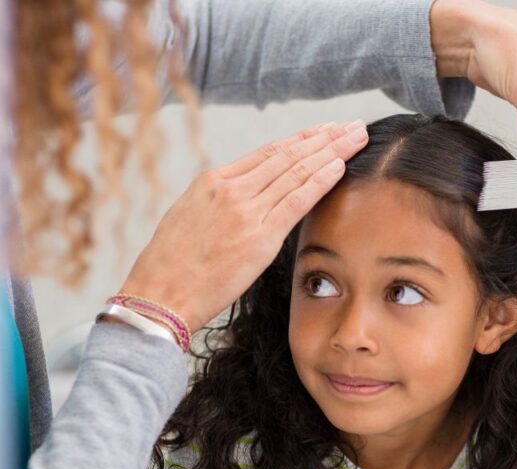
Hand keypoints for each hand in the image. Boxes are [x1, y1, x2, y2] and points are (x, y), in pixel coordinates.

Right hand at [117, 120, 368, 331]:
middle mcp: (231, 189)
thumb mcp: (188, 219)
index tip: (324, 130)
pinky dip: (320, 181)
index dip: (301, 139)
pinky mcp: (258, 237)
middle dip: (324, 138)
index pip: (268, 152)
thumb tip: (242, 199)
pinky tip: (340, 166)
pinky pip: (296, 201)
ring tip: (356, 137)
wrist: (159, 295)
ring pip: (296, 172)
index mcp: (212, 182)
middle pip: (288, 155)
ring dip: (331, 152)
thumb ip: (218, 203)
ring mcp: (245, 211)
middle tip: (352, 126)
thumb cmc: (171, 266)